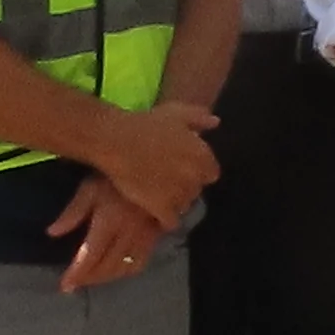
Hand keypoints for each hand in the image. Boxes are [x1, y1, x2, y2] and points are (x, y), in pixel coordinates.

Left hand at [48, 179, 165, 290]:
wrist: (155, 167)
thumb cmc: (116, 175)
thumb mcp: (90, 187)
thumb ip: (72, 212)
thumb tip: (52, 233)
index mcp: (108, 222)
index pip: (89, 257)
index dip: (76, 275)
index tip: (65, 286)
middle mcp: (127, 234)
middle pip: (106, 267)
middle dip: (89, 279)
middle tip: (75, 283)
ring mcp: (143, 236)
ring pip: (124, 268)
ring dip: (106, 278)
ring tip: (92, 278)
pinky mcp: (156, 235)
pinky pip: (141, 262)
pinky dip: (126, 271)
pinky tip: (117, 269)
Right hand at [79, 97, 220, 227]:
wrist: (118, 142)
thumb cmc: (147, 124)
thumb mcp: (177, 113)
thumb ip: (199, 118)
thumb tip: (216, 122)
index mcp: (203, 156)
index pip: (211, 173)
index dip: (198, 171)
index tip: (184, 168)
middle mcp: (195, 177)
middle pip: (196, 189)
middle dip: (186, 186)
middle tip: (169, 180)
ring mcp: (179, 194)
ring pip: (184, 205)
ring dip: (175, 202)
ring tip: (160, 195)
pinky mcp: (161, 208)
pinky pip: (170, 222)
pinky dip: (165, 220)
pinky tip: (156, 213)